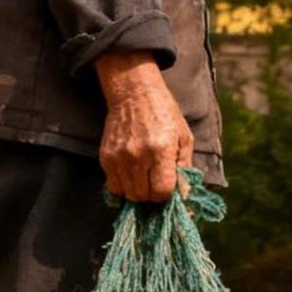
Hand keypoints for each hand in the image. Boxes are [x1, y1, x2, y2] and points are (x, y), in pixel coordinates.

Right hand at [95, 51, 193, 202]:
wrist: (134, 94)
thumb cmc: (164, 114)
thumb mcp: (183, 138)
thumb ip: (185, 169)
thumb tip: (184, 197)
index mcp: (161, 150)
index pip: (161, 192)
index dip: (167, 195)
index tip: (168, 187)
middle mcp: (138, 155)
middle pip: (144, 196)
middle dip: (152, 195)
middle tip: (156, 183)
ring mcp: (119, 157)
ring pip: (128, 194)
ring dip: (138, 192)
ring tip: (144, 178)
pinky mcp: (106, 157)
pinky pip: (113, 187)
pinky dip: (124, 186)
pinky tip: (131, 174)